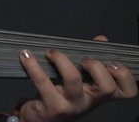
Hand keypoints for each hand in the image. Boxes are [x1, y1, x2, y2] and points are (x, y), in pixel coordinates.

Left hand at [17, 36, 137, 121]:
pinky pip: (44, 83)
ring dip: (62, 60)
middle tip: (82, 58)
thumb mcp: (78, 82)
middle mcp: (89, 102)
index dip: (124, 76)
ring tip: (50, 52)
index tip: (111, 61)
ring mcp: (72, 106)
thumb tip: (100, 40)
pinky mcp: (53, 107)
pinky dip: (33, 66)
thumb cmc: (60, 97)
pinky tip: (26, 56)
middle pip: (107, 87)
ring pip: (74, 80)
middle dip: (96, 66)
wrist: (40, 120)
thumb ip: (90, 61)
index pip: (127, 91)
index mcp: (99, 95)